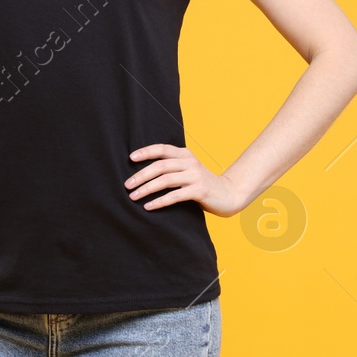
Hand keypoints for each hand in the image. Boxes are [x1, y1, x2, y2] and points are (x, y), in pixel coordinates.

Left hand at [124, 143, 246, 216]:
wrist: (229, 194)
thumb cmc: (202, 184)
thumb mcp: (188, 170)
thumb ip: (173, 167)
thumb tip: (144, 173)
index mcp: (185, 154)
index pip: (162, 149)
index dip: (146, 152)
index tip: (130, 158)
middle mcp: (190, 162)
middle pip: (160, 166)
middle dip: (141, 175)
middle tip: (127, 185)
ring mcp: (195, 176)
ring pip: (165, 180)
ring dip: (146, 188)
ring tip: (133, 196)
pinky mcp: (199, 191)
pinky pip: (174, 196)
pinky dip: (159, 201)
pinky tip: (148, 206)